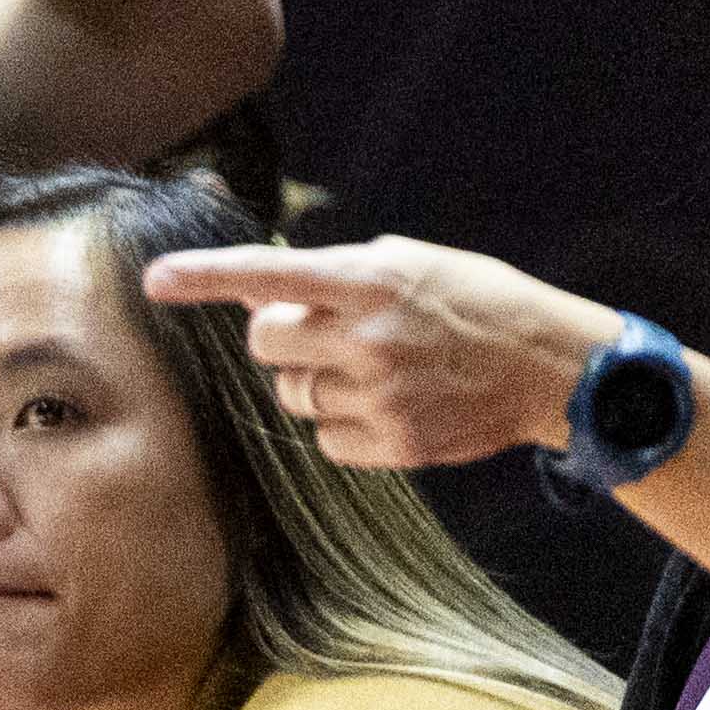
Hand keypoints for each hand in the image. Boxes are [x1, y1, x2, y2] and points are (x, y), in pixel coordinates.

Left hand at [141, 240, 625, 469]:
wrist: (555, 367)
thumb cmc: (479, 304)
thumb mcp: (416, 265)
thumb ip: (340, 275)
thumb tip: (263, 291)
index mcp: (373, 280)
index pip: (270, 275)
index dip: (206, 277)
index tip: (154, 278)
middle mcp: (368, 337)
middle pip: (265, 345)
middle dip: (281, 338)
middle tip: (325, 331)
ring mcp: (379, 395)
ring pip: (292, 396)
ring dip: (316, 380)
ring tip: (375, 367)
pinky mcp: (392, 443)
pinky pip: (325, 439)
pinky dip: (344, 424)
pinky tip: (391, 404)